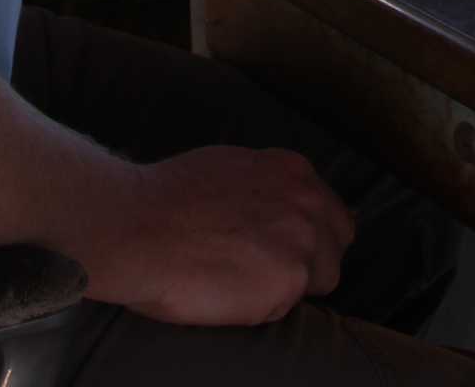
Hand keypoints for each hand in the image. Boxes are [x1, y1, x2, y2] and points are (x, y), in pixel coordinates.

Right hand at [54, 144, 353, 326]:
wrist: (137, 225)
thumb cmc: (166, 200)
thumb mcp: (230, 167)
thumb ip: (266, 184)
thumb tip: (278, 201)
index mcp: (292, 170)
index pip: (328, 210)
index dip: (306, 233)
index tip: (281, 245)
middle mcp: (308, 200)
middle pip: (337, 242)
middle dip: (310, 258)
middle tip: (261, 268)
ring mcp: (303, 239)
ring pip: (321, 278)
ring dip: (290, 284)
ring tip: (240, 280)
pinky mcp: (290, 280)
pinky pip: (288, 306)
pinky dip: (263, 307)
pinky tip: (227, 291)